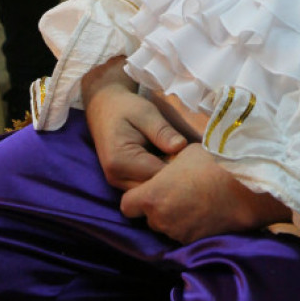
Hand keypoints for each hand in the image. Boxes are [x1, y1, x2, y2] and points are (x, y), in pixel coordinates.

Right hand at [83, 59, 187, 189]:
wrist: (104, 108)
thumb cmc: (125, 107)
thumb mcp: (146, 113)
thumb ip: (162, 131)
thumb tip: (181, 147)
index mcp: (120, 161)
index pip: (158, 176)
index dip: (179, 169)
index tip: (195, 157)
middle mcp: (116, 178)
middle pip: (154, 190)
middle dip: (174, 179)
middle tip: (192, 160)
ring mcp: (118, 182)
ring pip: (151, 193)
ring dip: (167, 181)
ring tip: (181, 162)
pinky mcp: (123, 182)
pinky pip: (145, 187)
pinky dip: (159, 179)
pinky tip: (169, 163)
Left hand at [120, 143, 290, 242]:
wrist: (247, 187)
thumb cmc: (213, 163)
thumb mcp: (183, 154)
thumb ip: (166, 166)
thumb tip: (164, 169)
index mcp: (152, 197)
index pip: (127, 206)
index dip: (135, 198)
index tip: (148, 188)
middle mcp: (161, 220)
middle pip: (149, 217)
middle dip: (158, 207)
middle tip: (176, 191)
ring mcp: (179, 234)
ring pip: (168, 227)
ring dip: (175, 217)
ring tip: (194, 199)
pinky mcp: (197, 242)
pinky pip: (186, 235)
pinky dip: (191, 225)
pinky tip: (205, 210)